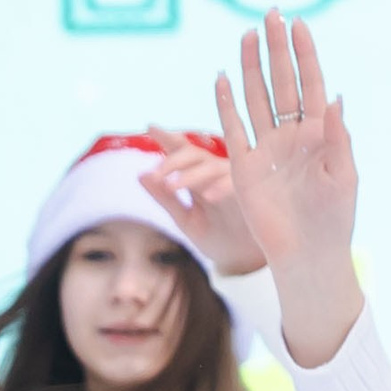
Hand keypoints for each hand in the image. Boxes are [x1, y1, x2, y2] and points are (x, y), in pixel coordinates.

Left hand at [148, 123, 262, 273]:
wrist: (243, 263)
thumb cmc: (216, 238)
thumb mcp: (185, 220)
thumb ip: (165, 199)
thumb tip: (141, 175)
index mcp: (197, 176)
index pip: (182, 151)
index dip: (167, 138)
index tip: (150, 127)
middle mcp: (215, 173)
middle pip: (193, 154)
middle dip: (172, 161)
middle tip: (156, 174)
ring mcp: (233, 182)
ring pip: (211, 166)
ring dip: (190, 175)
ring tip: (171, 186)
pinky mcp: (249, 195)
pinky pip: (234, 185)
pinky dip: (221, 188)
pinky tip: (207, 196)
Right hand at [211, 14, 356, 278]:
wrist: (308, 256)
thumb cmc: (334, 220)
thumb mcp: (343, 178)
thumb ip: (338, 138)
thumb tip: (337, 97)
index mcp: (321, 135)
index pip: (312, 84)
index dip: (305, 54)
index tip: (300, 23)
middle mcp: (292, 135)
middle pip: (282, 82)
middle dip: (278, 48)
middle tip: (272, 13)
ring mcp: (267, 148)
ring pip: (257, 97)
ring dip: (252, 66)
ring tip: (248, 34)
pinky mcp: (243, 166)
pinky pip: (233, 127)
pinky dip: (227, 102)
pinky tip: (224, 76)